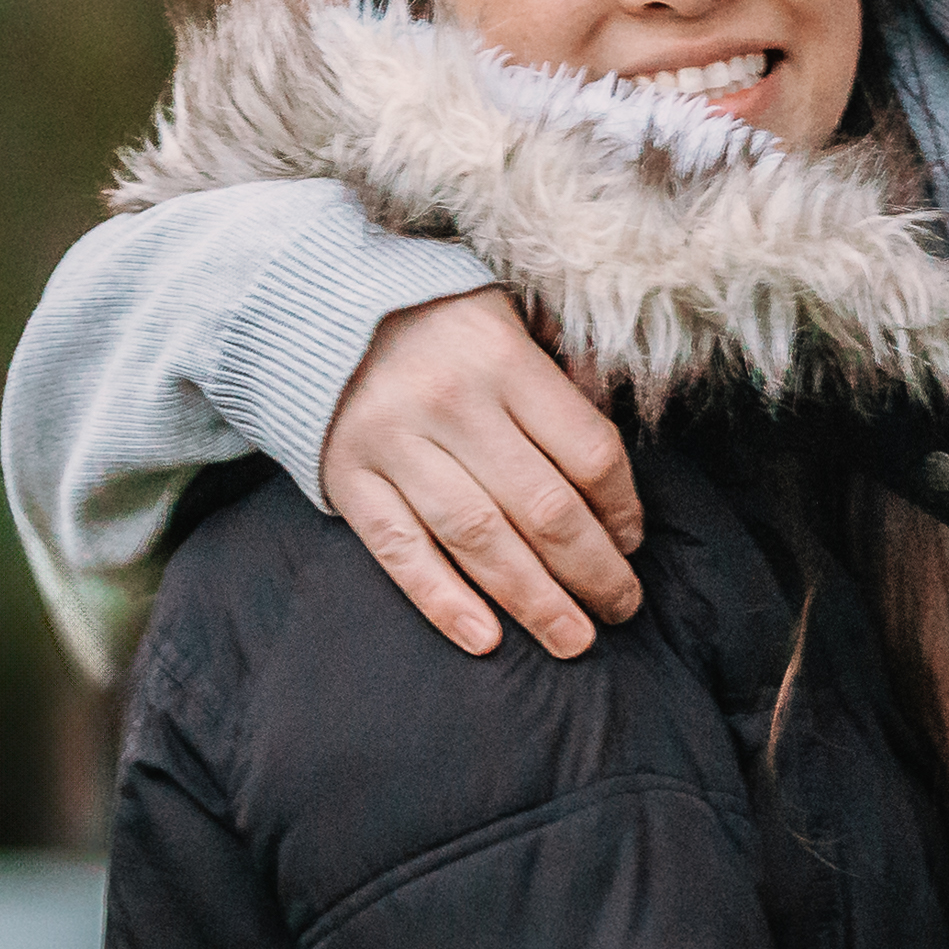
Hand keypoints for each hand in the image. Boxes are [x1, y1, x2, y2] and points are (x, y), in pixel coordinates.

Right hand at [320, 287, 645, 659]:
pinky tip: (484, 639)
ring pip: (479, 539)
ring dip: (534, 600)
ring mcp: (394, 444)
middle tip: (623, 609)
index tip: (633, 542)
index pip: (587, 452)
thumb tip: (613, 461)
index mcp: (503, 358)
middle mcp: (451, 402)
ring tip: (573, 640)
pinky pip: (400, 550)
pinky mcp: (348, 479)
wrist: (314, 308)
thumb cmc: (438, 322)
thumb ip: (564, 374)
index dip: (622, 507)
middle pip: (543, 507)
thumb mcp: (511, 316)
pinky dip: (442, 600)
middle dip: (594, 570)